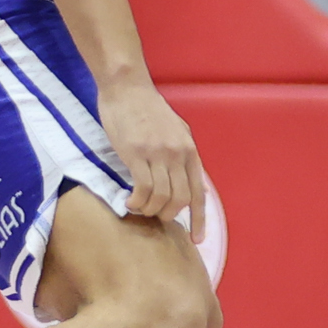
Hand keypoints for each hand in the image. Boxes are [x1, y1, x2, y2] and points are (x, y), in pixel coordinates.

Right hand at [99, 78, 206, 241]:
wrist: (127, 87)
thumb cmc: (148, 109)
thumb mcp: (176, 130)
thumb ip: (183, 155)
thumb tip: (193, 183)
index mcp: (189, 150)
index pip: (199, 193)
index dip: (200, 220)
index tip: (197, 240)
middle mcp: (178, 154)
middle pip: (181, 200)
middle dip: (168, 215)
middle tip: (153, 215)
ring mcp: (158, 154)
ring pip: (161, 198)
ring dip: (149, 210)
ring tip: (138, 207)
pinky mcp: (136, 153)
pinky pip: (142, 190)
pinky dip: (136, 202)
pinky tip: (128, 201)